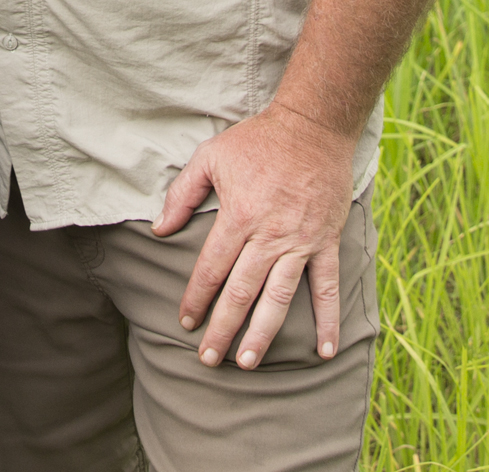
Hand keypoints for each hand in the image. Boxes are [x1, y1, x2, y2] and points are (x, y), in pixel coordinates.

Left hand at [151, 102, 359, 369]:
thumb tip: (160, 230)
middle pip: (241, 292)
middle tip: (208, 359)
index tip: (185, 321)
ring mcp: (300, 242)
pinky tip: (324, 351)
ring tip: (248, 362)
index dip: (196, 298)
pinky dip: (328, 320)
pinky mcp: (326, 242)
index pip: (211, 268)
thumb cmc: (257, 140)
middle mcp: (269, 236)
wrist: (314, 126)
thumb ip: (183, 194)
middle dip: (222, 328)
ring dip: (263, 334)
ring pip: (279, 298)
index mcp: (239, 216)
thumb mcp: (210, 156)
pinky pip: (327, 288)